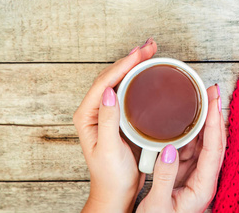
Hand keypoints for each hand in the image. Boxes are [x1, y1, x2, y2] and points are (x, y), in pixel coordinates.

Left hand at [73, 39, 156, 212]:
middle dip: (131, 58)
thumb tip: (110, 91)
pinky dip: (139, 77)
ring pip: (121, 80)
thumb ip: (108, 120)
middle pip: (113, 76)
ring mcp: (109, 112)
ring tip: (150, 52)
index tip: (140, 54)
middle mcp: (96, 110)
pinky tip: (149, 72)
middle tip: (150, 46)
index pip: (105, 82)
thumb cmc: (111, 176)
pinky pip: (129, 90)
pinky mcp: (121, 116)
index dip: (123, 65)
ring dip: (135, 64)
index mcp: (87, 115)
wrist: (117, 192)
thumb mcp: (109, 148)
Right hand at [137, 84, 225, 212]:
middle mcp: (204, 178)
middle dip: (214, 114)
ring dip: (204, 119)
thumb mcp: (157, 204)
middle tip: (211, 91)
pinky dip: (191, 130)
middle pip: (215, 140)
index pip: (214, 148)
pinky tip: (186, 117)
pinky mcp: (185, 173)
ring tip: (201, 97)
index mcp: (203, 186)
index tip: (213, 101)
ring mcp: (196, 174)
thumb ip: (165, 176)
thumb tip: (169, 148)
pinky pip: (192, 147)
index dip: (214, 123)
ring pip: (204, 141)